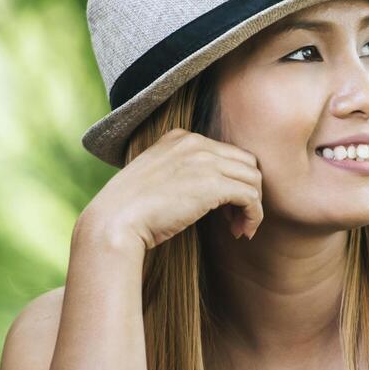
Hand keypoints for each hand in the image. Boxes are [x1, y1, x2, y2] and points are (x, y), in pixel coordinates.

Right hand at [82, 127, 263, 251]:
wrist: (114, 222)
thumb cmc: (129, 211)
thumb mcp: (156, 179)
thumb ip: (181, 173)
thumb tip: (205, 192)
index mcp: (180, 137)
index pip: (225, 153)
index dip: (231, 181)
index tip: (224, 208)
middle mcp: (195, 142)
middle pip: (246, 162)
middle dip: (247, 191)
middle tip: (236, 219)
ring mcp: (205, 160)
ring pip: (254, 178)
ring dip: (252, 206)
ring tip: (239, 228)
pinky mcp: (213, 184)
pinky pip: (252, 197)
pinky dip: (254, 216)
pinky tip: (241, 232)